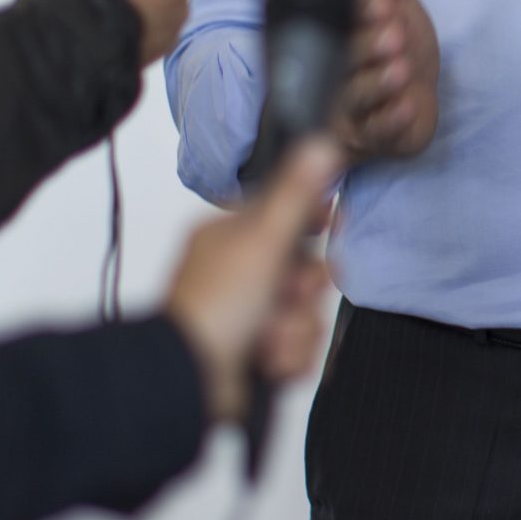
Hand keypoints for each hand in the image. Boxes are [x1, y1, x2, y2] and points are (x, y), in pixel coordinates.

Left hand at [164, 139, 343, 424]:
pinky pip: (298, 348)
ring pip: (307, 315)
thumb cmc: (219, 305)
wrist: (190, 377)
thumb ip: (296, 195)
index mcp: (232, 236)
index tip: (329, 230)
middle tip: (286, 298)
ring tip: (267, 341)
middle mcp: (241, 272)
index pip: (290, 217)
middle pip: (307, 272)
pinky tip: (266, 362)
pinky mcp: (258, 351)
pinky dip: (287, 358)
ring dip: (294, 332)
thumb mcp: (263, 242)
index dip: (315, 227)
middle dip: (303, 295)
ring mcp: (249, 313)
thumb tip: (322, 143)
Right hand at [334, 0, 440, 162]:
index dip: (363, 12)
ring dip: (379, 82)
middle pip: (346, 60)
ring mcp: (351, 108)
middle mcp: (335, 72)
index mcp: (336, 34)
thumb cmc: (393, 49)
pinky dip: (392, 121)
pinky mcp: (374, 137)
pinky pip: (379, 132)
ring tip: (400, 69)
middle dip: (369, 46)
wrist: (408, 103)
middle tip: (393, 34)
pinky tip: (407, 108)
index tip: (383, 0)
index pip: (342, 21)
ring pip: (360, 96)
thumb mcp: (392, 2)